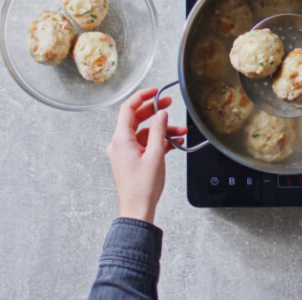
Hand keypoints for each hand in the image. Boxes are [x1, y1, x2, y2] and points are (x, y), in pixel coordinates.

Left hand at [107, 88, 186, 223]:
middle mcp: (120, 143)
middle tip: (169, 104)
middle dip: (155, 111)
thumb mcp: (155, 154)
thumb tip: (161, 114)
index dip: (142, 96)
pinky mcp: (132, 160)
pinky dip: (159, 140)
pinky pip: (145, 143)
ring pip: (144, 132)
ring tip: (180, 131)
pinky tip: (174, 142)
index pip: (128, 108)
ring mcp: (126, 152)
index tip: (155, 91)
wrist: (137, 209)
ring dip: (162, 129)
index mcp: (121, 139)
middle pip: (136, 118)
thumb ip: (158, 130)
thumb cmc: (142, 187)